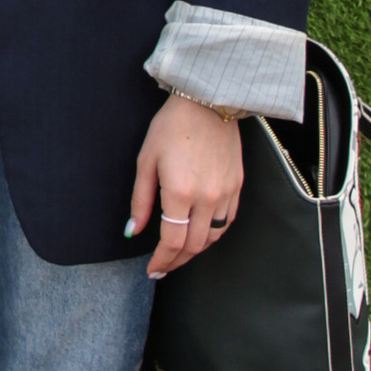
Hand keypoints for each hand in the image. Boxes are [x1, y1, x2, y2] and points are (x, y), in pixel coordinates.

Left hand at [125, 94, 242, 277]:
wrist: (209, 101)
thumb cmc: (172, 126)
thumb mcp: (146, 161)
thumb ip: (140, 201)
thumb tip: (133, 231)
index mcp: (180, 192)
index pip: (172, 242)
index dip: (161, 261)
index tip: (152, 269)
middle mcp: (207, 198)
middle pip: (194, 246)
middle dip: (177, 261)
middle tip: (163, 267)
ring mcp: (226, 194)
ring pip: (213, 238)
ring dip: (195, 251)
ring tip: (179, 254)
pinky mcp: (238, 186)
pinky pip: (227, 222)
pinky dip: (213, 234)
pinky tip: (200, 234)